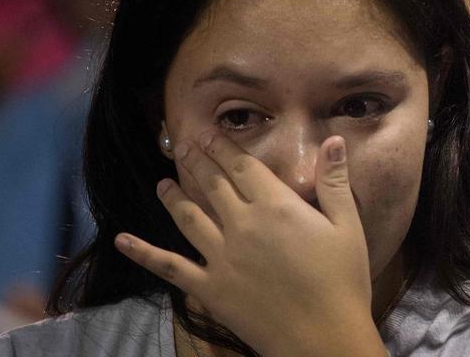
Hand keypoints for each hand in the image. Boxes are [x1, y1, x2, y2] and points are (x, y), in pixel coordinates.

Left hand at [115, 130, 385, 356]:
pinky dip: (143, 252)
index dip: (223, 147)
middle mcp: (242, 225)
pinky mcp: (209, 288)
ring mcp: (221, 257)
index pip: (243, 166)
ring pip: (188, 217)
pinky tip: (122, 240)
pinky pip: (170, 267)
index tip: (207, 132)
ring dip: (173, 196)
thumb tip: (332, 141)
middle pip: (213, 185)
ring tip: (163, 183)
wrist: (322, 336)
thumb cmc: (342, 280)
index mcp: (276, 207)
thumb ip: (335, 182)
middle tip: (182, 145)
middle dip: (196, 162)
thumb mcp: (348, 226)